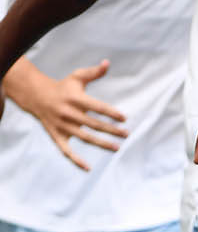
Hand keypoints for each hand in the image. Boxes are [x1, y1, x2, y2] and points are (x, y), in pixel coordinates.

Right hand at [7, 59, 126, 170]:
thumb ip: (94, 72)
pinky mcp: (56, 135)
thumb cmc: (63, 87)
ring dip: (101, 144)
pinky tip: (88, 168)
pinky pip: (66, 150)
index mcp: (74, 98)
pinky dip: (76, 160)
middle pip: (93, 124)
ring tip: (117, 148)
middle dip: (111, 130)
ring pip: (84, 137)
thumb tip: (108, 63)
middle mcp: (68, 112)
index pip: (96, 107)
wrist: (36, 96)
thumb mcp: (76, 77)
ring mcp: (62, 125)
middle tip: (127, 134)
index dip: (110, 112)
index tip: (124, 118)